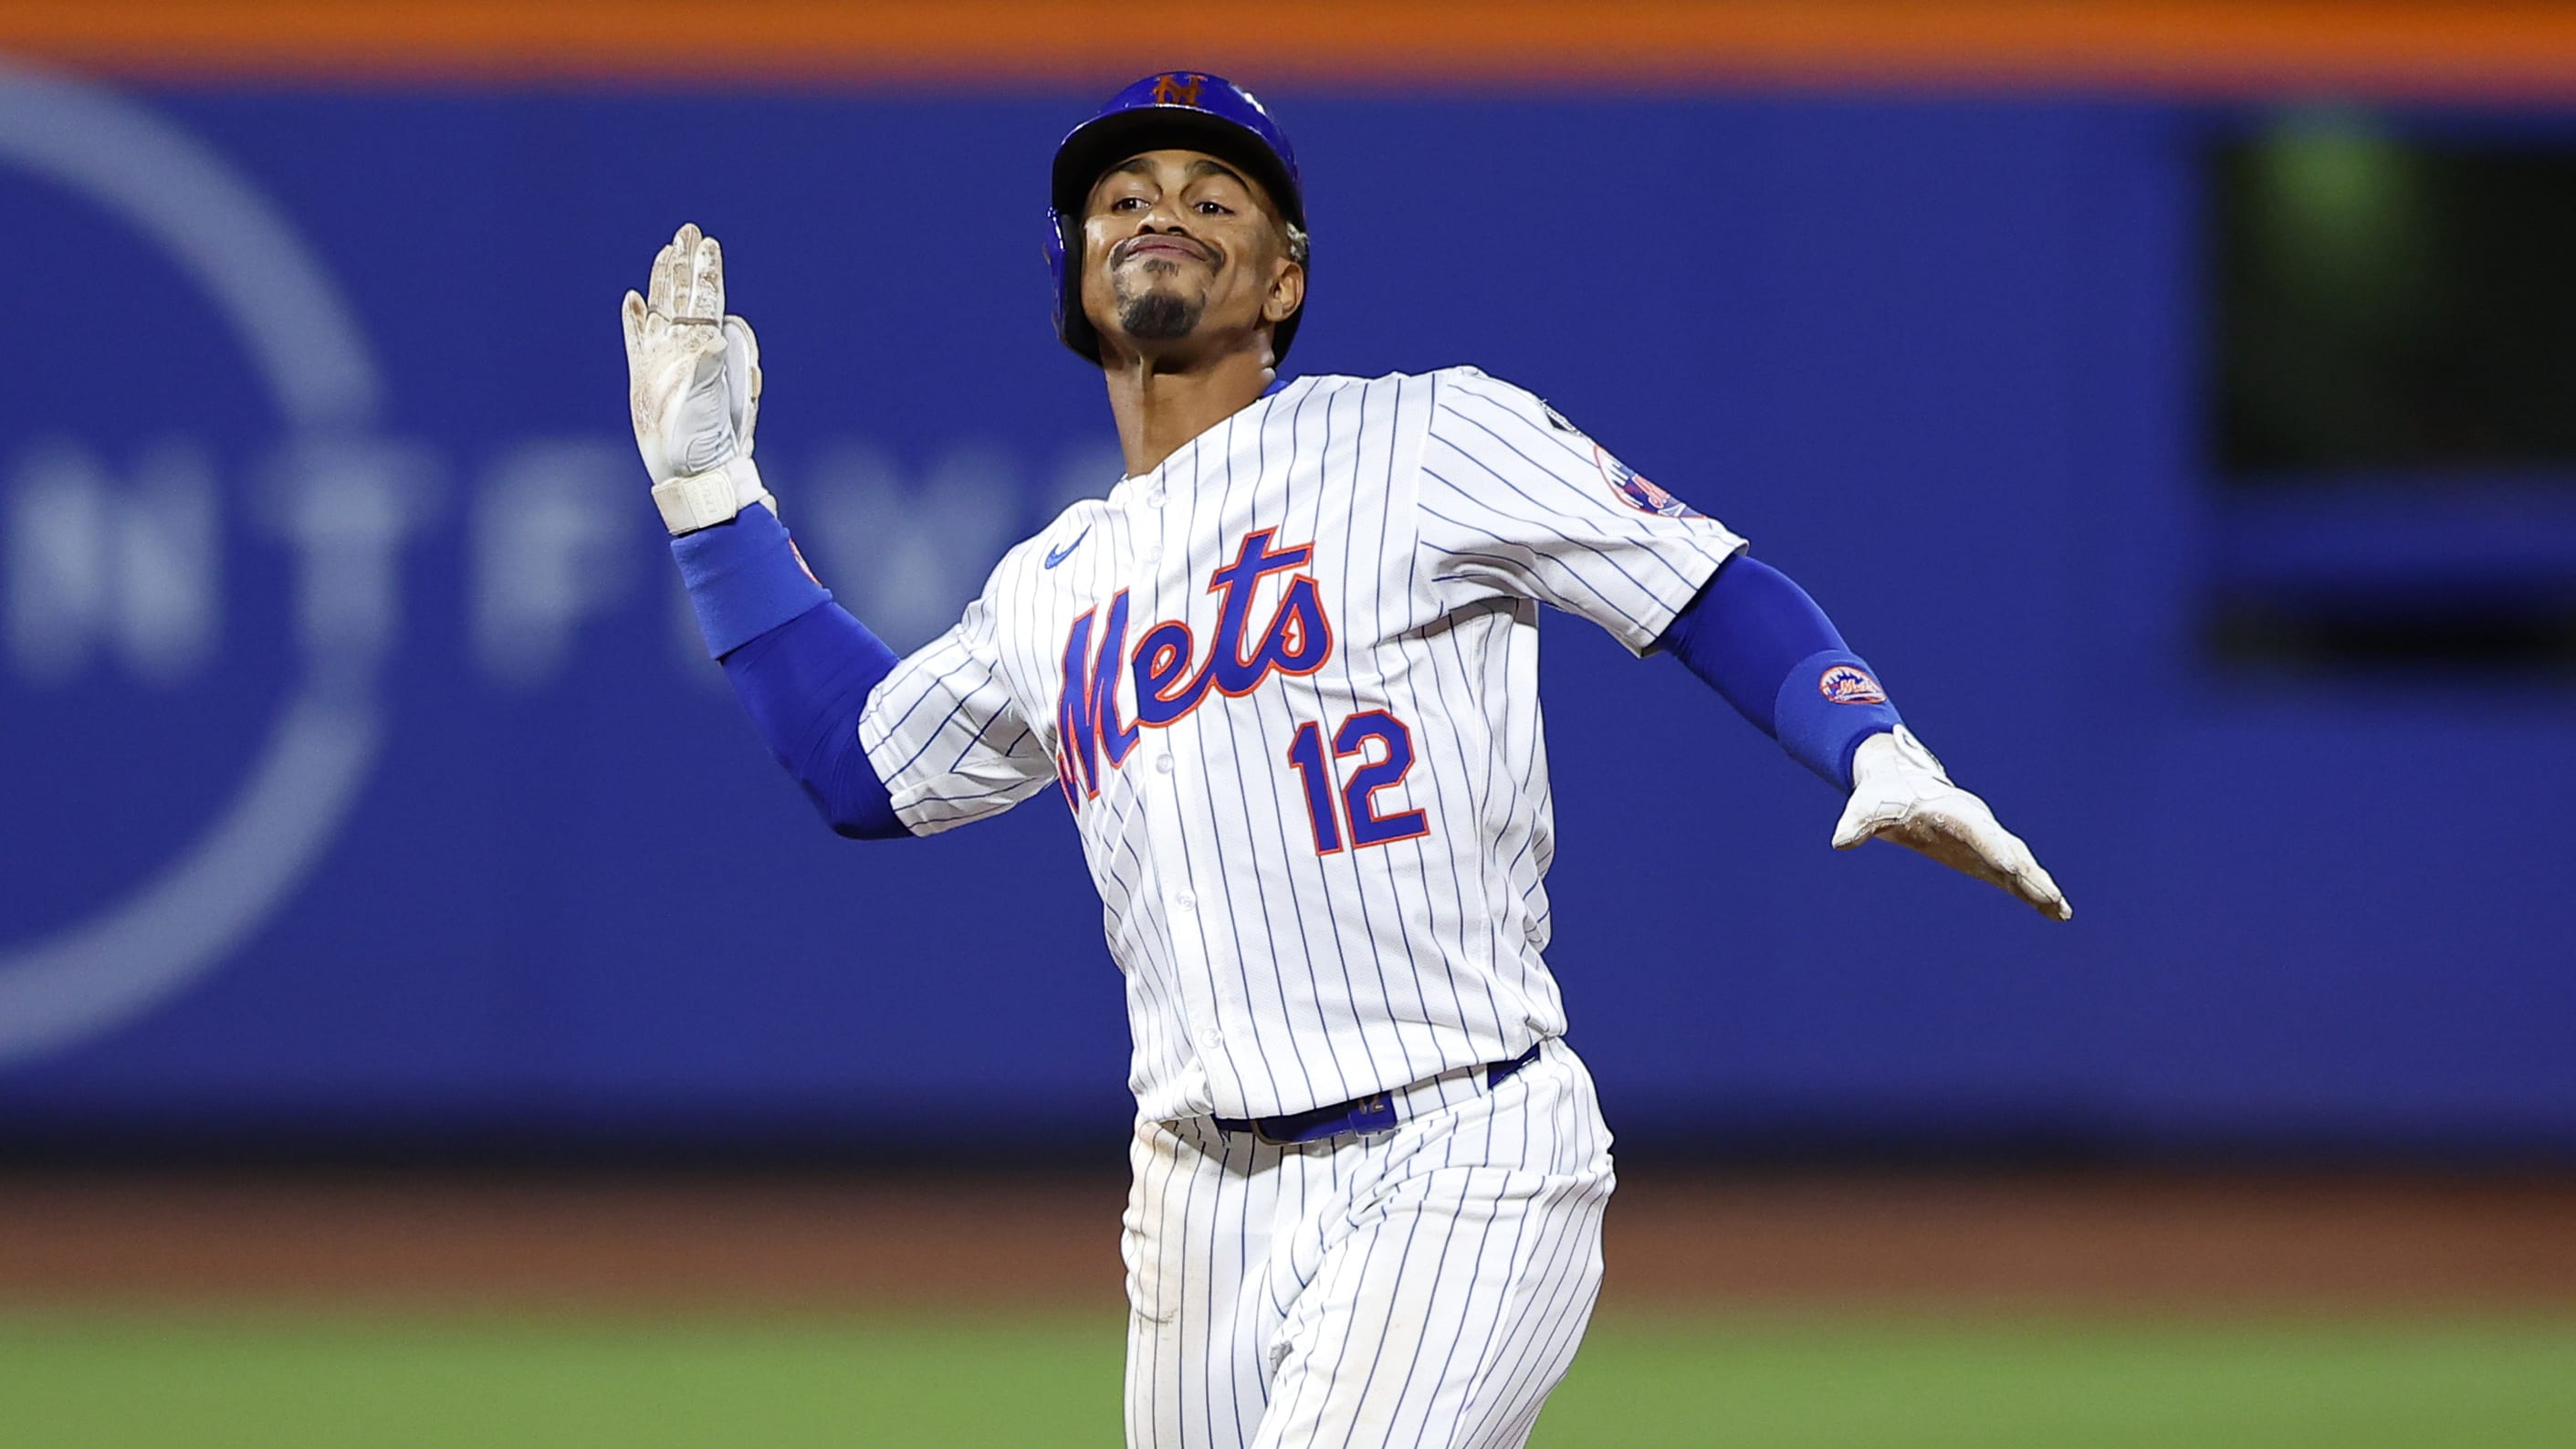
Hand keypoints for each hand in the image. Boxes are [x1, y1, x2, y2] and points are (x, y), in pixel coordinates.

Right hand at [620, 222, 771, 533]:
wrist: (691, 472)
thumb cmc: (706, 442)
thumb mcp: (711, 402)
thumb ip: (711, 368)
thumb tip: (714, 336)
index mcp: (706, 350)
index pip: (707, 300)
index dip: (706, 272)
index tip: (708, 243)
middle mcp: (685, 350)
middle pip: (685, 297)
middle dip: (687, 264)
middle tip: (689, 230)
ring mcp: (664, 361)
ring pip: (663, 311)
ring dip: (664, 281)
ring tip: (666, 253)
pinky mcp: (644, 377)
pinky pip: (637, 340)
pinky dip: (636, 320)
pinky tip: (634, 300)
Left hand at [1833, 726, 2070, 920]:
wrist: (1900, 779)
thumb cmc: (1883, 793)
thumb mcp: (1866, 807)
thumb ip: (1857, 823)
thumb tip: (1840, 841)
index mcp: (1953, 811)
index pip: (1978, 832)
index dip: (1993, 848)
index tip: (2011, 866)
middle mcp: (1977, 824)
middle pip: (2009, 850)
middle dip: (2029, 875)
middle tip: (2051, 899)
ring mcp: (1984, 839)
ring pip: (2019, 863)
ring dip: (2039, 886)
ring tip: (2062, 912)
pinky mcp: (1983, 854)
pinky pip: (2013, 873)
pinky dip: (2033, 890)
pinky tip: (2053, 911)